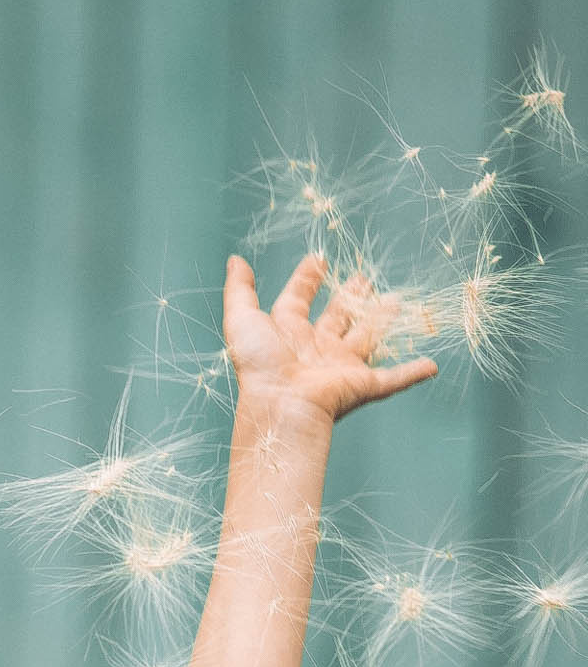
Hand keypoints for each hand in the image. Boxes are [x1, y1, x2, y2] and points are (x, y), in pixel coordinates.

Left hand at [223, 250, 436, 424]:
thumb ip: (239, 290)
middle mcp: (315, 349)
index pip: (297, 301)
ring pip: (367, 338)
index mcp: (288, 333)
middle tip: (363, 279)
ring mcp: (340, 368)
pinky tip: (431, 365)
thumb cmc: (259, 365)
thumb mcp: (242, 320)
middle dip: (350, 298)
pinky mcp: (362, 386)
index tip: (318, 260)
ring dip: (381, 321)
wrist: (281, 406)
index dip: (306, 280)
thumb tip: (235, 260)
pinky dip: (413, 373)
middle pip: (337, 318)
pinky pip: (394, 379)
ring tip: (396, 300)